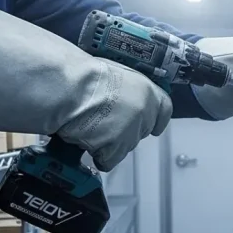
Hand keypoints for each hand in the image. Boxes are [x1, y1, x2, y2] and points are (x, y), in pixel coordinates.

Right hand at [0, 2, 171, 171]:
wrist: (68, 89)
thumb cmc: (83, 75)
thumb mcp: (115, 73)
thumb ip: (129, 90)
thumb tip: (124, 97)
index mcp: (147, 91)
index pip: (164, 110)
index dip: (158, 120)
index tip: (154, 127)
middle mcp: (144, 113)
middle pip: (142, 130)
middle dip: (126, 131)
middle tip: (104, 124)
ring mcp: (130, 132)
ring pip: (125, 147)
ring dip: (109, 142)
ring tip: (88, 128)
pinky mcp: (114, 148)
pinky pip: (108, 160)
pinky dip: (97, 156)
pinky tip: (84, 142)